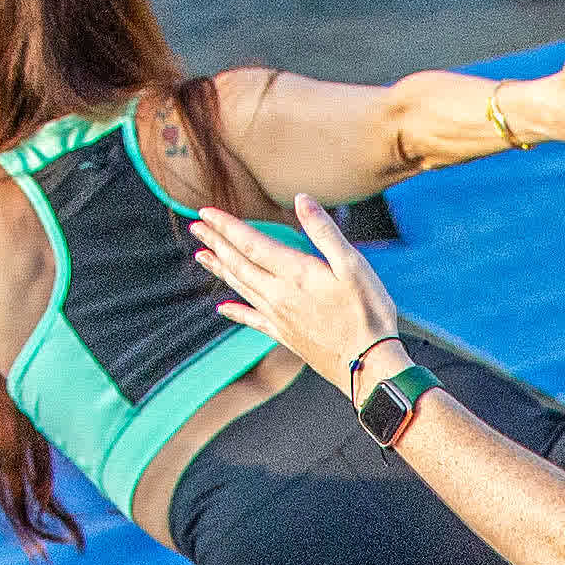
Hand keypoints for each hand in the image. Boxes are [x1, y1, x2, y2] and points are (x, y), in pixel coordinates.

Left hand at [194, 193, 411, 407]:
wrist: (369, 365)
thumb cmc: (367, 313)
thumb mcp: (353, 265)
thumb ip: (324, 231)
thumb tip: (301, 199)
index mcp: (294, 273)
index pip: (251, 243)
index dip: (226, 226)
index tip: (205, 212)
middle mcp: (279, 294)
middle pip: (239, 264)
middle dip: (216, 243)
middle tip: (195, 227)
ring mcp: (279, 317)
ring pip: (241, 288)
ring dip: (220, 270)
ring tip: (201, 256)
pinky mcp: (286, 336)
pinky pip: (252, 321)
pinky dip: (235, 312)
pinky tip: (221, 309)